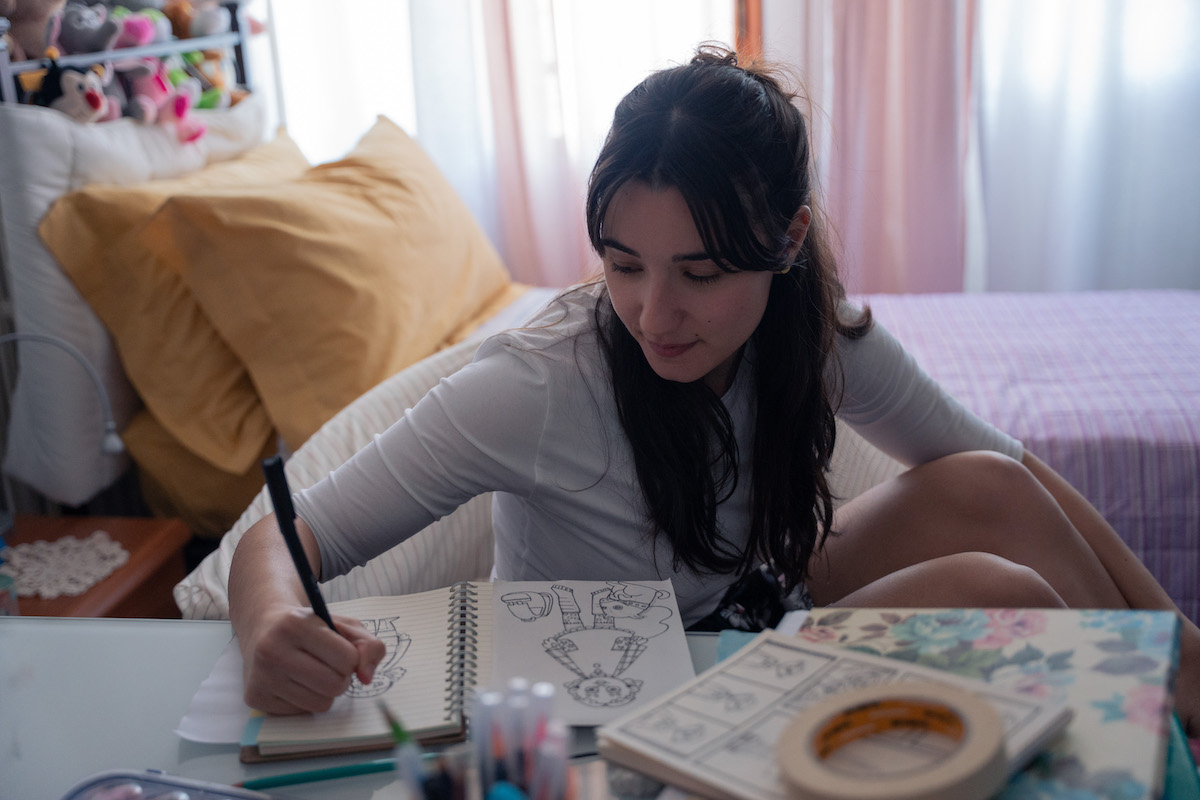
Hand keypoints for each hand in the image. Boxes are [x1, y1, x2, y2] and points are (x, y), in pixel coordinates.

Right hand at [240, 605, 385, 714]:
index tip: (341, 650)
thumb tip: (366, 678)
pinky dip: (305, 701)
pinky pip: (301, 712)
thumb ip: (369, 646)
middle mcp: (273, 649)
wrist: (263, 629)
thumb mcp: (344, 626)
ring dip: (325, 692)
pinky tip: (294, 682)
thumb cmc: (310, 628)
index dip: (351, 658)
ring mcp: (261, 675)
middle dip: (341, 677)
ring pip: (320, 704)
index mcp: (296, 624)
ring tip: (313, 673)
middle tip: (329, 665)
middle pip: (335, 685)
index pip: (348, 659)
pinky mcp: (255, 697)